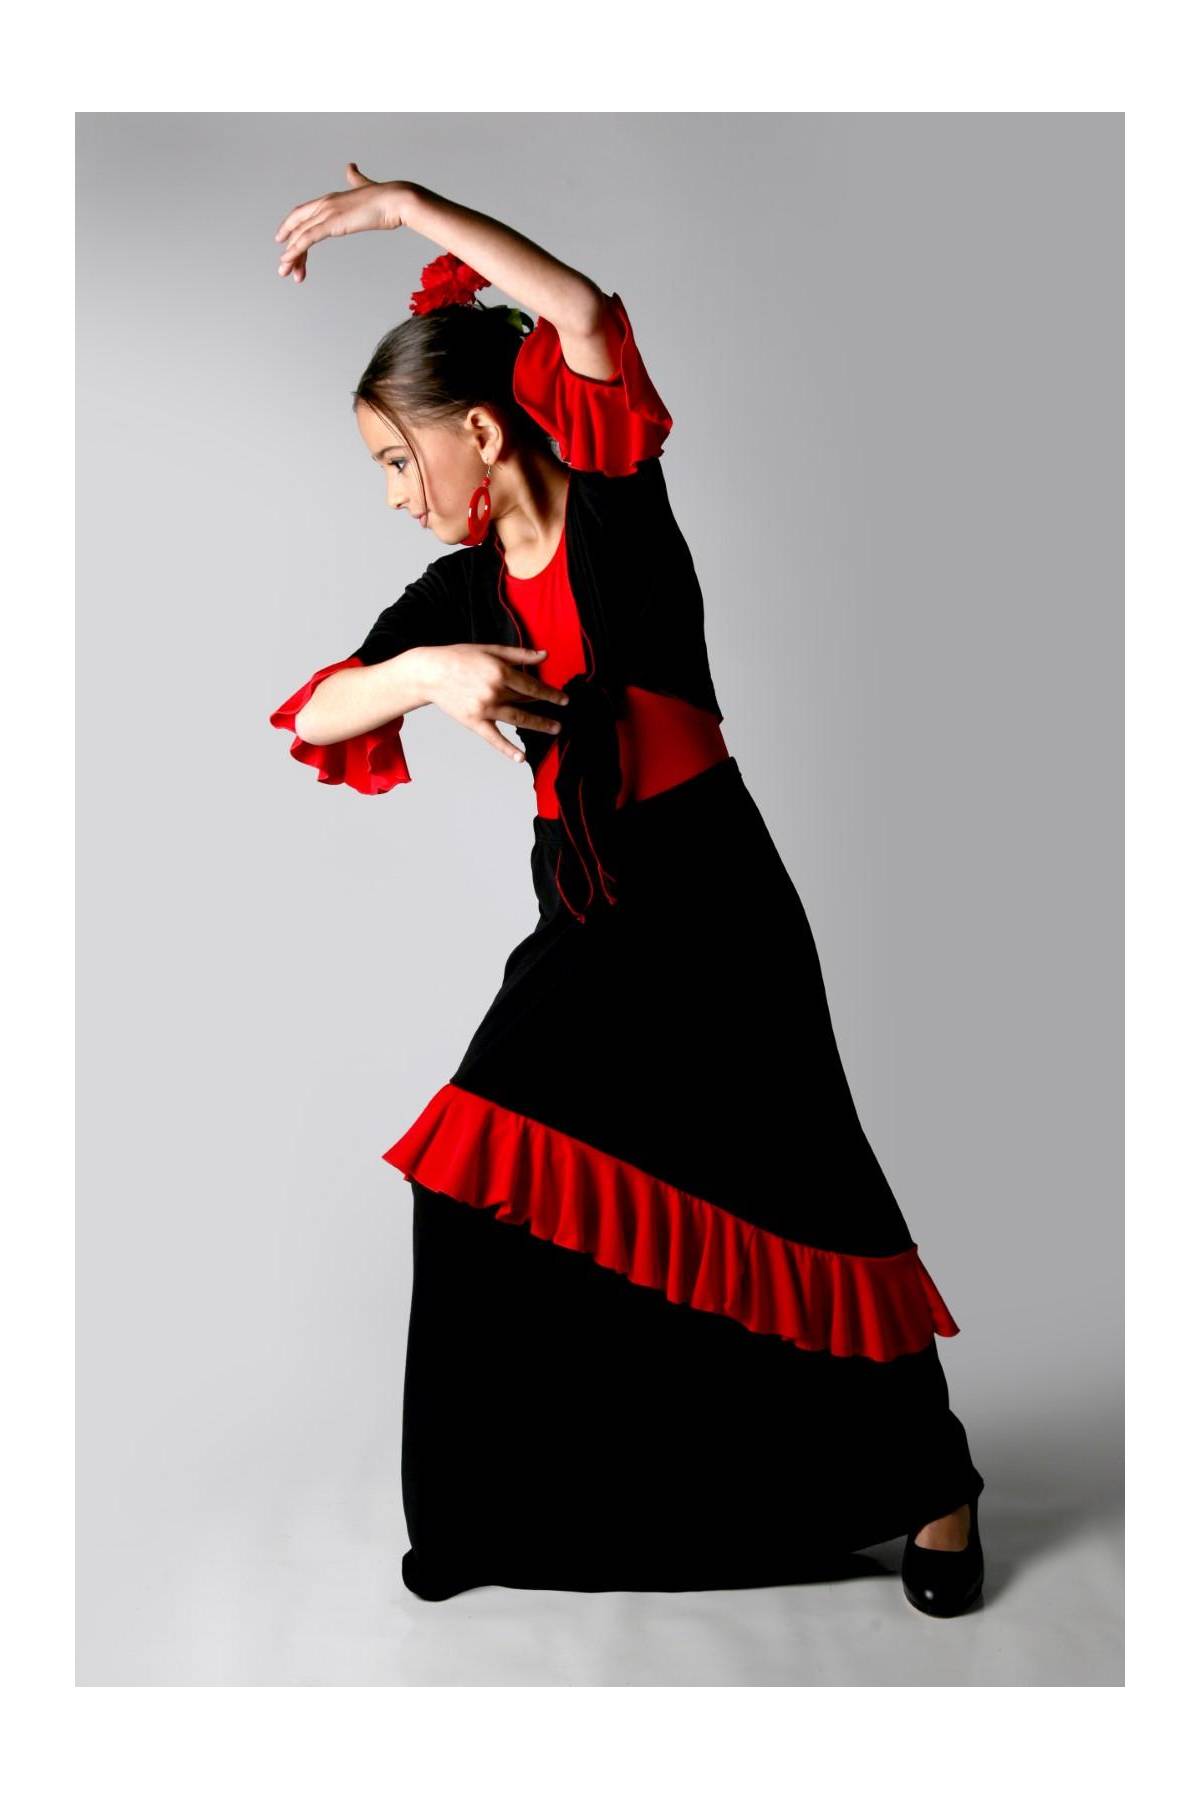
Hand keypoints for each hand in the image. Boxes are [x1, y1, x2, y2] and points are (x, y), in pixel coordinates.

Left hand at [273, 163, 409, 283]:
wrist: (396, 199)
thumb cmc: (387, 198)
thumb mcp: (366, 188)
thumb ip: (356, 180)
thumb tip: (350, 168)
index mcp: (330, 199)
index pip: (303, 214)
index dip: (290, 227)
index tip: (283, 240)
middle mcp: (324, 204)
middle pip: (297, 227)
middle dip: (289, 247)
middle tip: (284, 267)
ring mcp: (327, 212)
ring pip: (300, 236)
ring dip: (291, 255)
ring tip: (284, 271)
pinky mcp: (332, 223)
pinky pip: (308, 238)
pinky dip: (295, 250)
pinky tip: (288, 260)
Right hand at [421, 644, 569, 763]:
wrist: (430, 673)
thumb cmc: (459, 658)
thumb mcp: (490, 649)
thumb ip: (519, 654)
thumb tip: (545, 655)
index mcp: (500, 672)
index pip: (532, 686)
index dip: (550, 693)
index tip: (564, 699)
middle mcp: (494, 692)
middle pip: (526, 701)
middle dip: (546, 707)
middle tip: (561, 715)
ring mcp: (484, 709)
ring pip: (518, 719)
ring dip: (538, 725)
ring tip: (555, 729)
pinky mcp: (474, 722)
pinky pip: (494, 738)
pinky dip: (508, 749)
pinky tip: (522, 758)